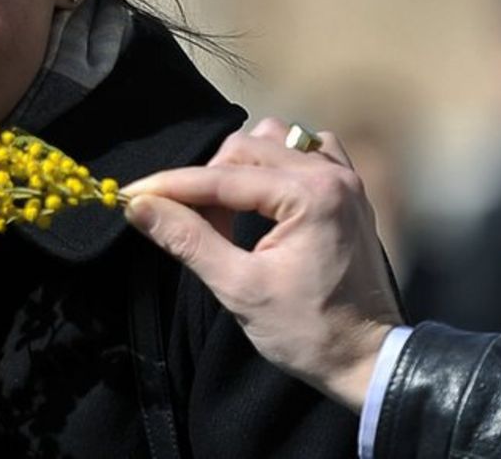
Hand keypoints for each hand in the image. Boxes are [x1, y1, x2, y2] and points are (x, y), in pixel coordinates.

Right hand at [122, 117, 403, 411]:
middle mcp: (331, 173)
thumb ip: (189, 240)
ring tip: (225, 214)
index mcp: (310, 194)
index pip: (224, 177)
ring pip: (274, 142)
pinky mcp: (348, 190)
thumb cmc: (308, 332)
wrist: (367, 357)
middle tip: (184, 220)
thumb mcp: (240, 289)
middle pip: (246, 148)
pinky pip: (305, 152)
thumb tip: (141, 207)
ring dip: (240, 169)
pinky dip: (276, 166)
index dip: (173, 186)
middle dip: (206, 180)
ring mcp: (344, 178)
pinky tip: (263, 198)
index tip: (133, 194)